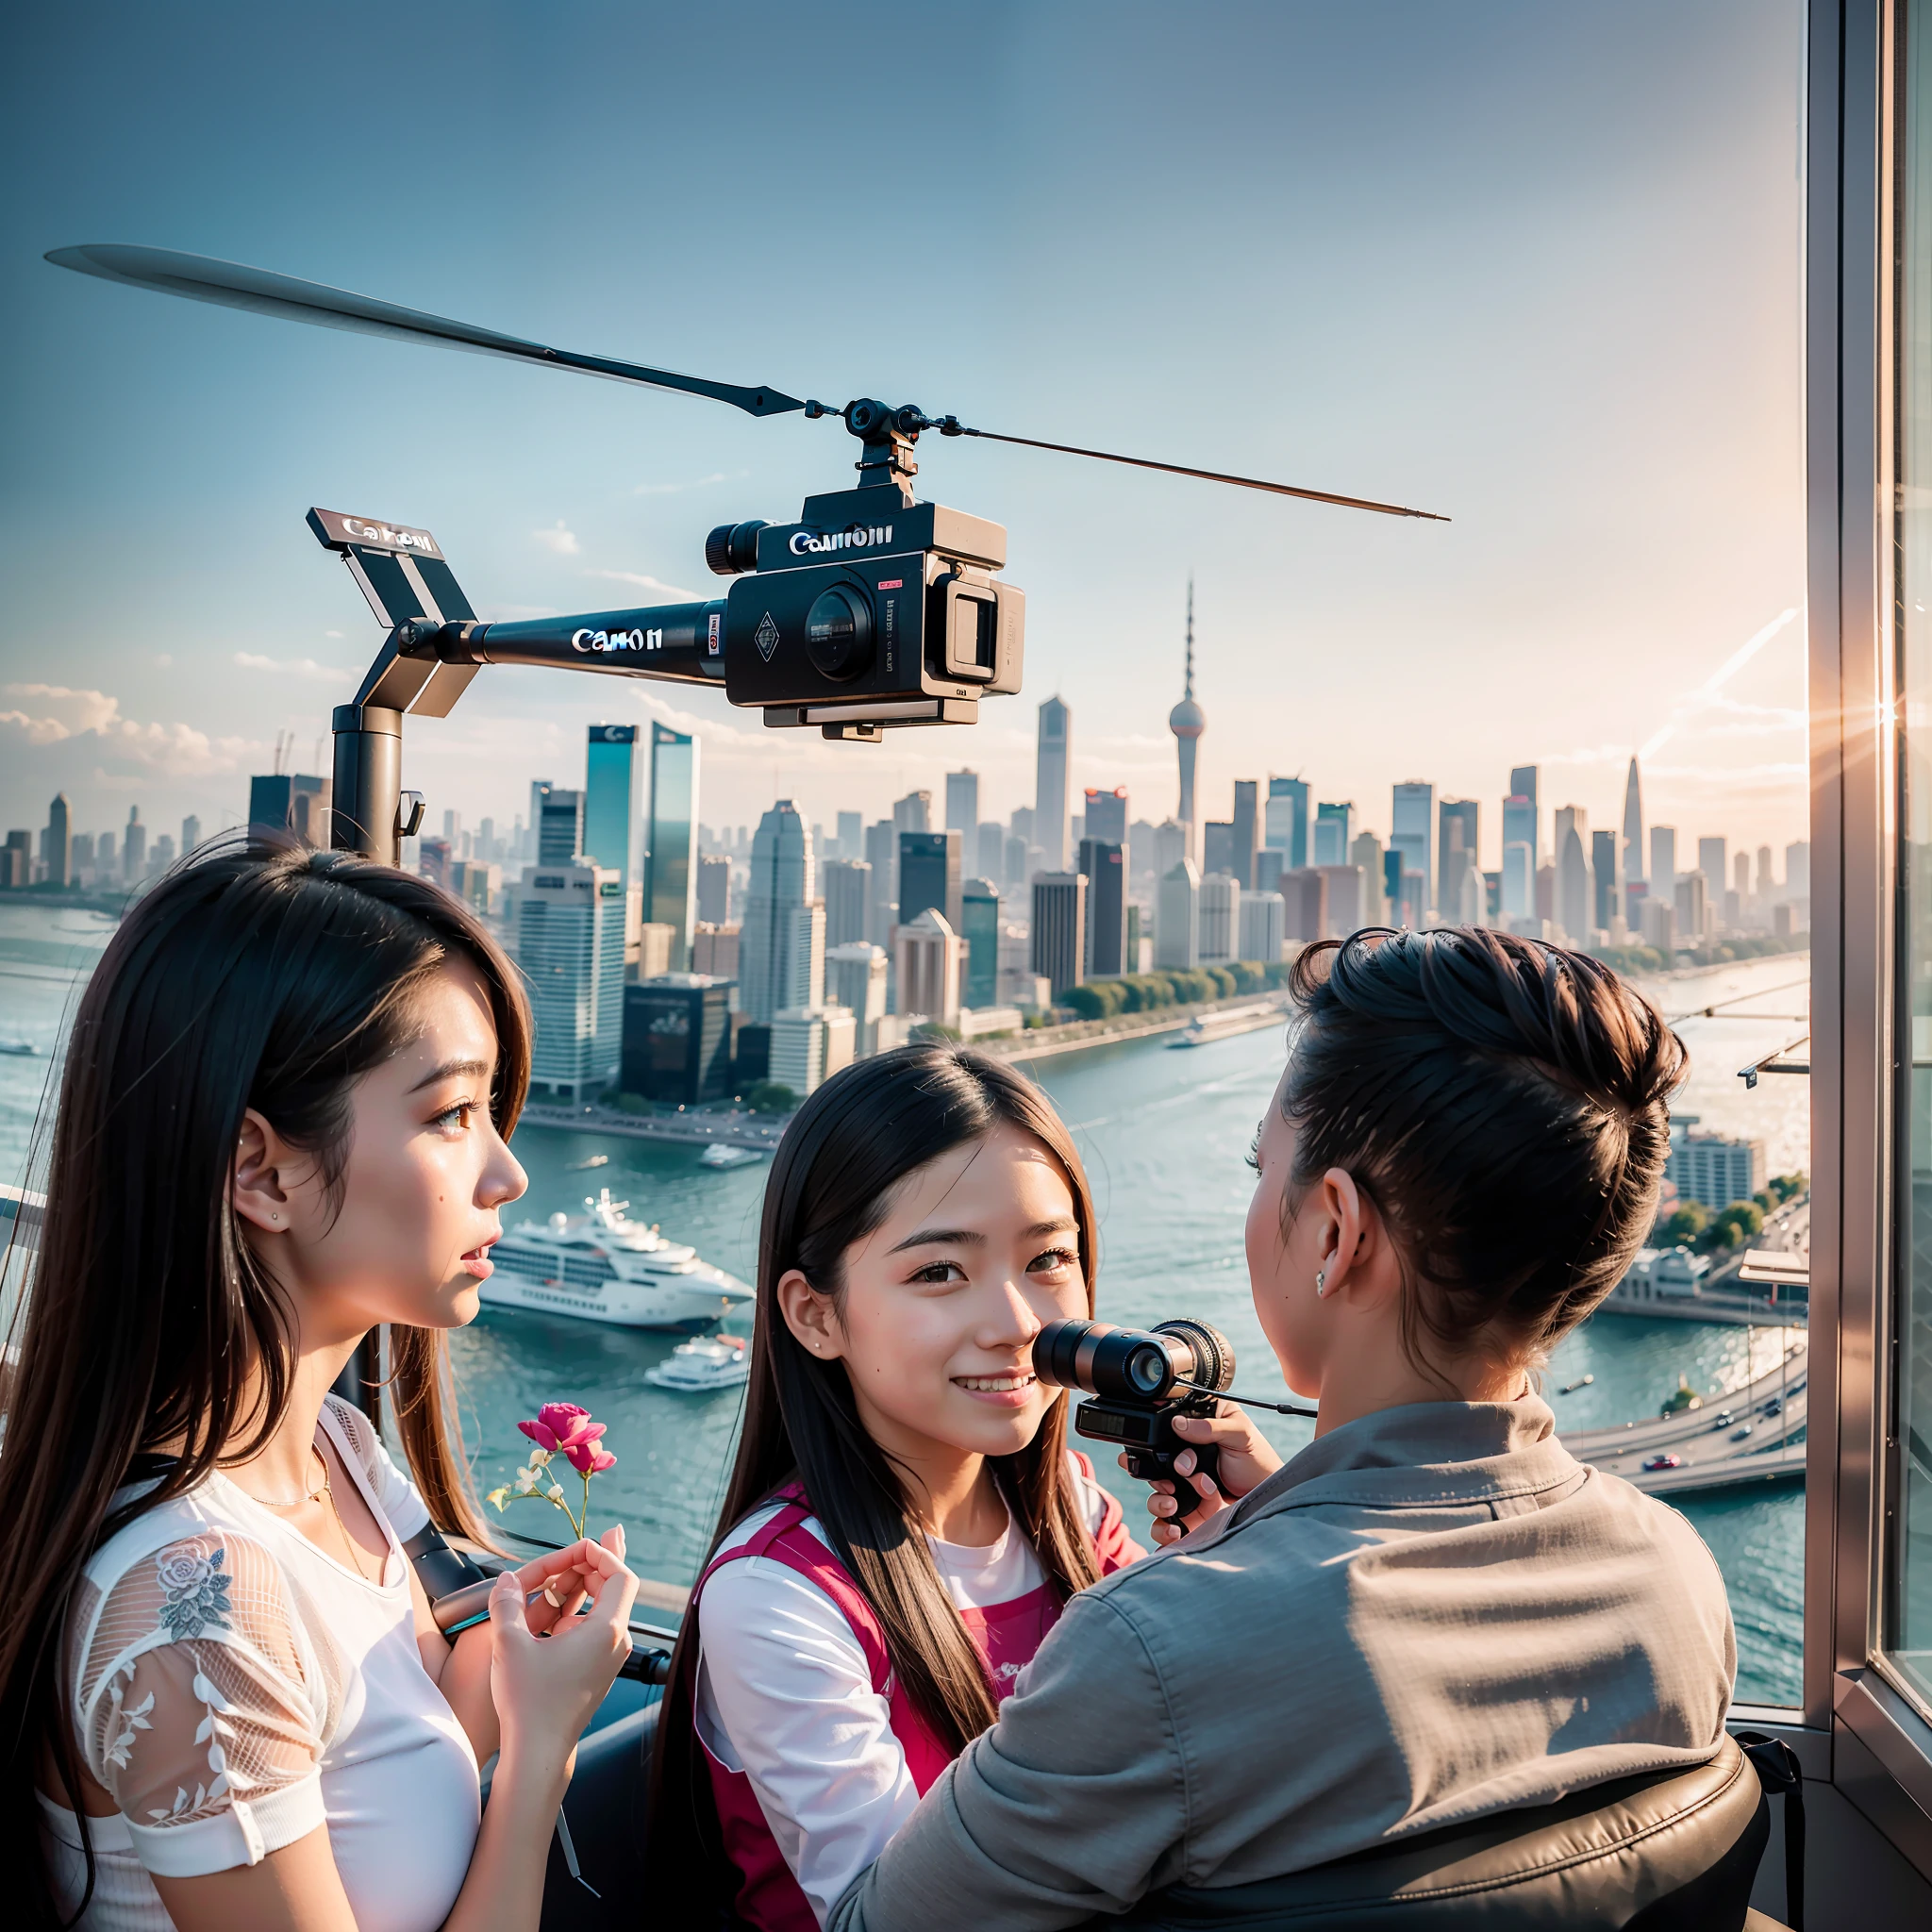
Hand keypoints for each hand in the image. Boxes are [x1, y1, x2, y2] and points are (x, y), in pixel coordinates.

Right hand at [488, 1526, 636, 1780]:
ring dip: (577, 1591)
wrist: (539, 1753)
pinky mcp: (597, 1670)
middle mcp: (616, 1642)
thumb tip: (506, 1580)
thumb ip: (508, 1603)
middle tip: (561, 1559)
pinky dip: (574, 1614)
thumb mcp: (510, 1645)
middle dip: (586, 1568)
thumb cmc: (530, 1703)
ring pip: (601, 1609)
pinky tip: (549, 1613)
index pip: (620, 1575)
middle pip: (613, 1588)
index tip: (577, 1546)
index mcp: (607, 1630)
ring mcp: (609, 1658)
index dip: (601, 1553)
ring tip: (550, 1582)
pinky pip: (592, 1629)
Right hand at [1126, 1404, 1283, 1545]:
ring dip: (1159, 1500)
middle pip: (1153, 1466)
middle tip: (1182, 1472)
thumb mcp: (1240, 1434)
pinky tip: (1176, 1527)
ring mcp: (1183, 1490)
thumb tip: (1179, 1424)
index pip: (1164, 1434)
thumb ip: (1211, 1427)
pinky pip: (1162, 1523)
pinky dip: (1163, 1528)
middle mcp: (1184, 1462)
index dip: (1155, 1440)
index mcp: (1194, 1436)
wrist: (1270, 1500)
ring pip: (1154, 1495)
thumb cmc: (1258, 1462)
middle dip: (1160, 1473)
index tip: (1157, 1447)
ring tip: (1175, 1503)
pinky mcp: (1186, 1515)